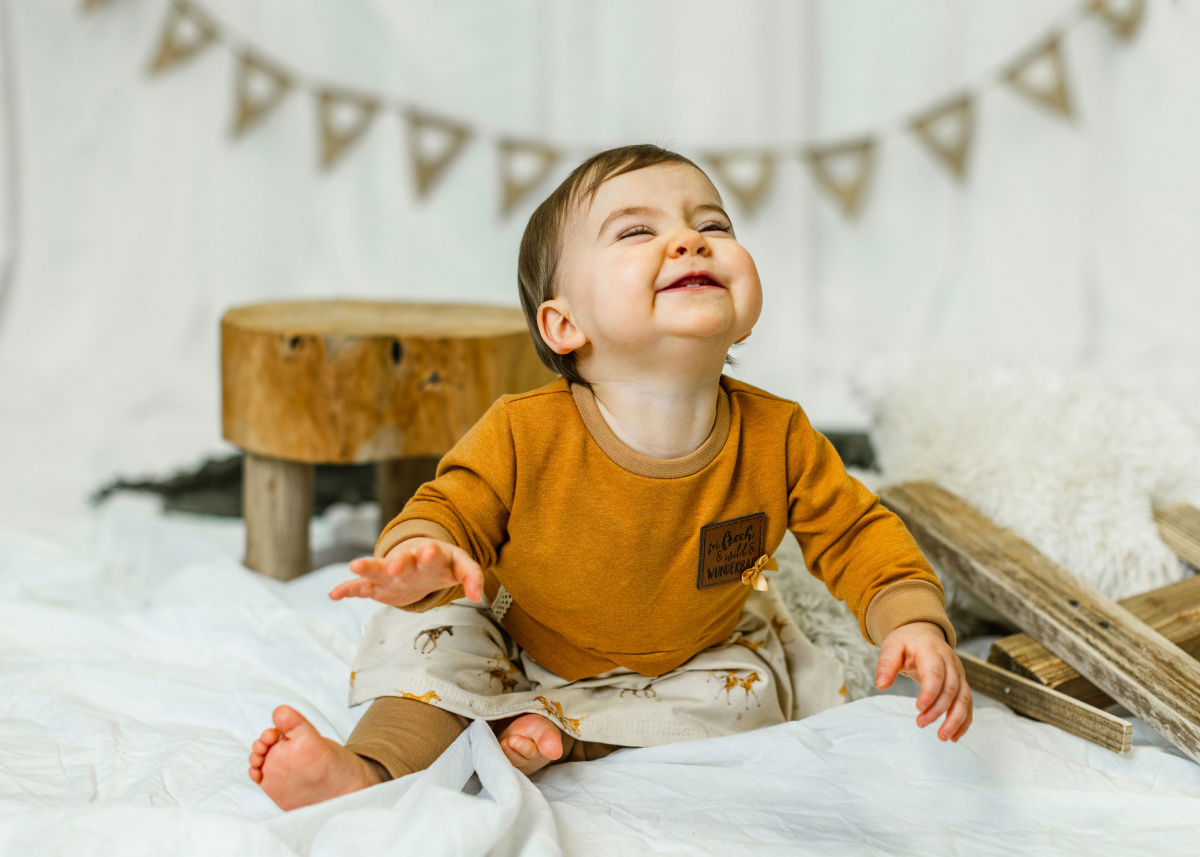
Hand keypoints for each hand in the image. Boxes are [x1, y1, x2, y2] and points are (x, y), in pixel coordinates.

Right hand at [328, 537, 483, 607]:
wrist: (422, 563)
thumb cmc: (442, 565)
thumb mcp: (460, 566)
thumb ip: (472, 577)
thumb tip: (478, 595)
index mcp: (429, 556)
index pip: (430, 554)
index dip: (430, 553)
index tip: (429, 550)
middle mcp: (407, 562)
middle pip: (401, 561)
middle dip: (398, 562)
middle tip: (395, 563)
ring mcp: (390, 573)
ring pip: (377, 570)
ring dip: (367, 568)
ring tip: (354, 565)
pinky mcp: (378, 585)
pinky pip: (360, 587)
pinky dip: (348, 590)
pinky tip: (333, 594)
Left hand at [875, 621, 972, 741]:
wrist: (924, 633)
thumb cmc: (906, 642)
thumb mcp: (892, 646)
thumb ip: (886, 664)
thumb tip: (880, 685)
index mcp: (932, 651)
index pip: (935, 673)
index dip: (930, 692)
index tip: (918, 708)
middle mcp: (950, 662)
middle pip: (951, 688)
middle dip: (938, 710)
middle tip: (921, 724)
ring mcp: (959, 673)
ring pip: (964, 698)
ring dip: (956, 719)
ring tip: (943, 737)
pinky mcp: (962, 683)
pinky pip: (968, 704)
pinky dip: (964, 721)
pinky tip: (955, 736)